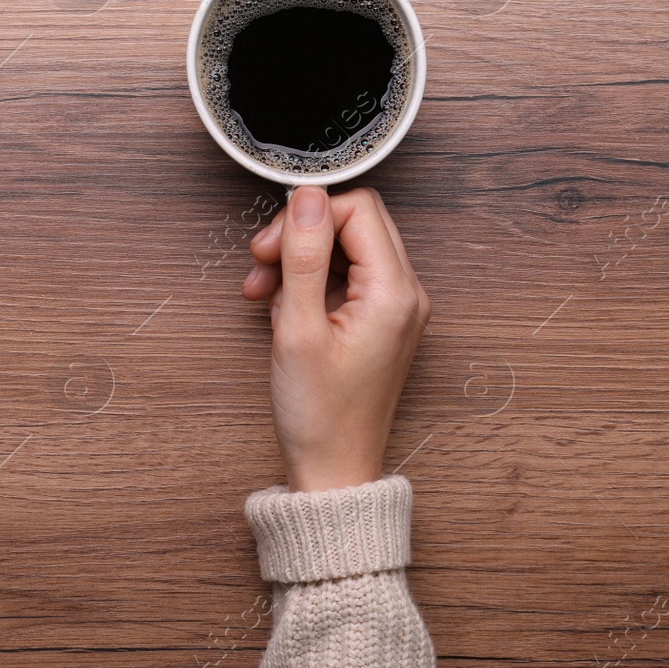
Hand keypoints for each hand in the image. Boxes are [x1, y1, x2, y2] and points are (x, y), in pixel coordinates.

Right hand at [240, 185, 431, 492]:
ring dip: (301, 259)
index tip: (269, 246)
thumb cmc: (319, 415)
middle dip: (302, 235)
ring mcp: (397, 308)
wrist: (334, 471)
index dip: (307, 217)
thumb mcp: (298, 330)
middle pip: (355, 224)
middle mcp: (406, 294)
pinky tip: (283, 309)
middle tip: (261, 262)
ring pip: (348, 249)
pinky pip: (348, 278)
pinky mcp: (382, 321)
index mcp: (395, 292)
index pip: (357, 209)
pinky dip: (312, 283)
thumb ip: (303, 256)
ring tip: (263, 291)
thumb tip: (306, 196)